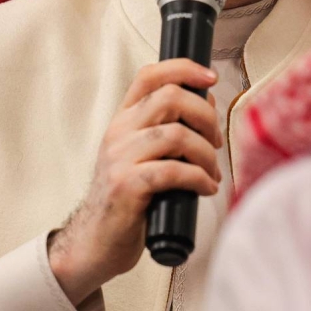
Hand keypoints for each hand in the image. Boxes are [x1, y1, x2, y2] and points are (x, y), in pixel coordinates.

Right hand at [48, 58, 221, 305]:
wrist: (95, 241)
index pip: (150, 75)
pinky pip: (174, 171)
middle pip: (170, 97)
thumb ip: (165, 131)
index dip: (184, 69)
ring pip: (177, 135)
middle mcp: (119, 132)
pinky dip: (200, 179)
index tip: (211, 79)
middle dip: (205, 116)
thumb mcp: (141, 156)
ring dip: (206, 153)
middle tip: (216, 141)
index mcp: (124, 119)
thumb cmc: (127, 199)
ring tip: (212, 172)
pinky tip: (206, 188)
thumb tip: (205, 107)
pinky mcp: (127, 186)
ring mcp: (120, 158)